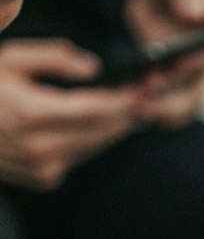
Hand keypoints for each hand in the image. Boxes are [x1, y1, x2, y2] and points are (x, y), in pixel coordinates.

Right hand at [0, 39, 145, 188]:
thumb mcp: (10, 59)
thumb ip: (54, 58)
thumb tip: (93, 68)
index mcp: (33, 114)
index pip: (97, 109)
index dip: (127, 98)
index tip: (149, 85)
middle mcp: (42, 148)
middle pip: (104, 132)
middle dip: (131, 112)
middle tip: (154, 94)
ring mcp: (44, 169)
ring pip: (96, 147)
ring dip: (118, 128)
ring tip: (139, 107)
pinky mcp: (44, 180)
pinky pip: (80, 157)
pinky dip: (94, 140)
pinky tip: (107, 125)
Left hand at [124, 0, 203, 127]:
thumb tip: (195, 13)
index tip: (179, 63)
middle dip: (178, 87)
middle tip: (148, 88)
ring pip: (194, 99)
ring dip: (167, 106)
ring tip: (139, 106)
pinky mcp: (190, 86)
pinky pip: (179, 106)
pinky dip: (159, 110)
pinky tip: (135, 109)